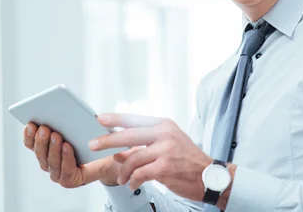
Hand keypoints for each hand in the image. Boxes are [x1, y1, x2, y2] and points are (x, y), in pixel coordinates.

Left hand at [23, 123, 130, 187]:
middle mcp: (59, 174)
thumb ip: (104, 146)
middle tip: (54, 133)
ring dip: (40, 141)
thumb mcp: (108, 151)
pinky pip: (32, 146)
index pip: (67, 172)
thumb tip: (98, 129)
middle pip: (51, 163)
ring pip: (40, 155)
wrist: (98, 155)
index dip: (66, 159)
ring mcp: (49, 163)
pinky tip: (30, 126)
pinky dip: (30, 137)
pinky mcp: (42, 151)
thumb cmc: (103, 154)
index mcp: (75, 178)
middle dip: (52, 147)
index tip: (68, 145)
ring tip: (43, 127)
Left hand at [89, 114, 213, 201]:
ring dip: (123, 171)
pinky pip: (139, 174)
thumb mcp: (168, 144)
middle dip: (108, 140)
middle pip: (129, 134)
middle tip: (93, 144)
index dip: (116, 118)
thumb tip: (118, 151)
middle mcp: (164, 134)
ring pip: (132, 158)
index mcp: (164, 125)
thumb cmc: (187, 159)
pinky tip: (132, 184)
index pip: (135, 119)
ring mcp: (165, 150)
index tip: (100, 118)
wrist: (208, 176)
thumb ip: (144, 145)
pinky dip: (132, 180)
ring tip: (122, 178)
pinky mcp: (165, 168)